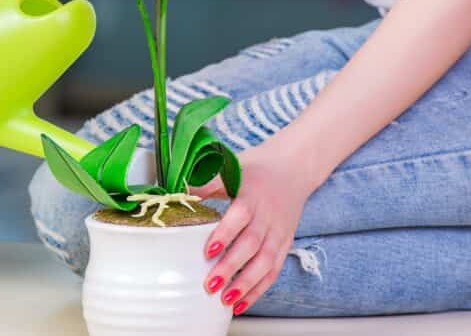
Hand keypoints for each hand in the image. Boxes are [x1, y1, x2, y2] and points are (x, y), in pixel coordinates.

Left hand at [191, 129, 324, 315]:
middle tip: (210, 285)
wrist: (294, 167)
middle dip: (231, 267)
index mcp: (252, 195)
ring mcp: (279, 232)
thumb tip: (175, 192)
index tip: (207, 252)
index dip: (225, 235)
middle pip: (251, 244)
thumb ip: (206, 182)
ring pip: (265, 262)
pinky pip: (274, 270)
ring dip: (246, 283)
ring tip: (225, 300)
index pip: (240, 217)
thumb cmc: (257, 169)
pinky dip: (259, 289)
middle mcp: (268, 216)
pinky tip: (241, 303)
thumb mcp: (232, 168)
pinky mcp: (285, 243)